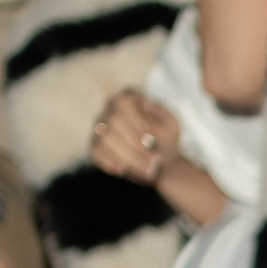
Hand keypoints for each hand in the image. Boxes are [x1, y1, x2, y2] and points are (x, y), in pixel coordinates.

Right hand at [91, 90, 227, 230]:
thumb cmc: (166, 141)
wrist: (161, 165)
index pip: (124, 103)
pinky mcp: (95, 146)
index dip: (136, 123)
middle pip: (113, 122)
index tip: (151, 141)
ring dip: (127, 157)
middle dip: (135, 145)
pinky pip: (96, 152)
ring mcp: (100, 128)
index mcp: (129, 98)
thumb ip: (160, 116)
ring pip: (104, 139)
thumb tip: (145, 105)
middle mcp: (110, 109)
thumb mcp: (171, 127)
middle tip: (153, 161)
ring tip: (146, 170)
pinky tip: (123, 170)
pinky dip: (110, 163)